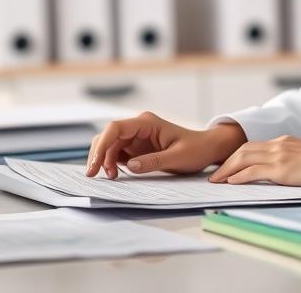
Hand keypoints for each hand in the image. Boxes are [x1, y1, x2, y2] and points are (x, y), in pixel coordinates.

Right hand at [85, 112, 245, 178]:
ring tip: (111, 178)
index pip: (115, 128)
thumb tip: (129, 166)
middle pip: (108, 136)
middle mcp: (138, 127)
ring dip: (105, 160)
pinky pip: (118, 153)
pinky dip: (112, 163)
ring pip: (110, 145)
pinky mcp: (137, 147)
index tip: (95, 165)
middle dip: (98, 154)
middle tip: (94, 175)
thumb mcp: (177, 157)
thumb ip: (153, 161)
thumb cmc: (196, 149)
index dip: (102, 145)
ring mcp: (136, 137)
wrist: (206, 148)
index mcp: (147, 123)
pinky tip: (115, 175)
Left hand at [208, 135, 300, 187]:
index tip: (226, 166)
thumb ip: (289, 160)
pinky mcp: (281, 168)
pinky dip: (239, 175)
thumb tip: (278, 172)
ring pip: (244, 158)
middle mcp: (277, 145)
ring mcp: (279, 155)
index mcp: (283, 142)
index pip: (252, 146)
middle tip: (214, 174)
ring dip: (227, 169)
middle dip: (226, 162)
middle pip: (243, 150)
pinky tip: (231, 182)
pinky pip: (254, 170)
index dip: (236, 156)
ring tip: (216, 180)